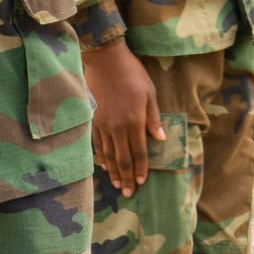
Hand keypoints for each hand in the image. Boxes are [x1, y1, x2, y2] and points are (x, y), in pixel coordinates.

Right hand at [82, 40, 161, 195]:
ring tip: (117, 185)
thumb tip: (160, 139)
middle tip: (129, 193)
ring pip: (109, 155)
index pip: (139, 152)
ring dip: (114, 171)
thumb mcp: (150, 93)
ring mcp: (103, 125)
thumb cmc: (132, 74)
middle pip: (123, 158)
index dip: (141, 169)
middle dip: (127, 177)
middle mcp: (118, 128)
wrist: (106, 61)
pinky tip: (104, 166)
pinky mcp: (93, 120)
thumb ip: (154, 118)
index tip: (142, 182)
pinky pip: (97, 144)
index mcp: (134, 122)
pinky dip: (101, 158)